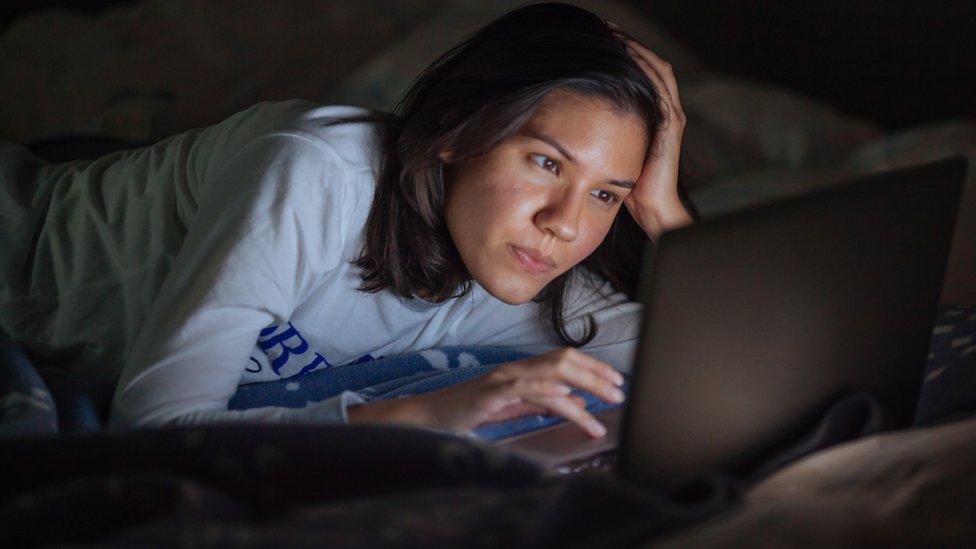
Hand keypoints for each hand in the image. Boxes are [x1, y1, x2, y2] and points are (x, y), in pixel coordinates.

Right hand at [347, 347, 625, 437]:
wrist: (429, 418)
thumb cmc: (467, 411)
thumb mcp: (511, 406)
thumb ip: (540, 403)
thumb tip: (573, 402)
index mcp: (521, 370)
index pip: (564, 359)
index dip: (593, 366)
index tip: (616, 381)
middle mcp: (515, 369)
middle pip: (564, 360)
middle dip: (596, 374)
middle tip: (619, 392)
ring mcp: (503, 379)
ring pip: (552, 375)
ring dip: (583, 390)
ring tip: (603, 410)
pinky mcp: (492, 395)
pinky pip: (528, 391)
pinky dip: (552, 397)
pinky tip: (570, 407)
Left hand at [607, 20, 693, 241]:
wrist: (651, 209)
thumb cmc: (627, 187)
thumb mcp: (609, 152)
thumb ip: (600, 133)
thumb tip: (569, 121)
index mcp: (650, 116)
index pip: (639, 74)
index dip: (621, 54)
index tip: (597, 39)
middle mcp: (663, 111)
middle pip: (648, 64)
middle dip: (627, 44)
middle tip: (605, 27)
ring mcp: (669, 115)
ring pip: (656, 70)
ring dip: (635, 50)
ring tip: (614, 34)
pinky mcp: (670, 124)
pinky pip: (660, 87)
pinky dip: (644, 68)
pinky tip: (628, 56)